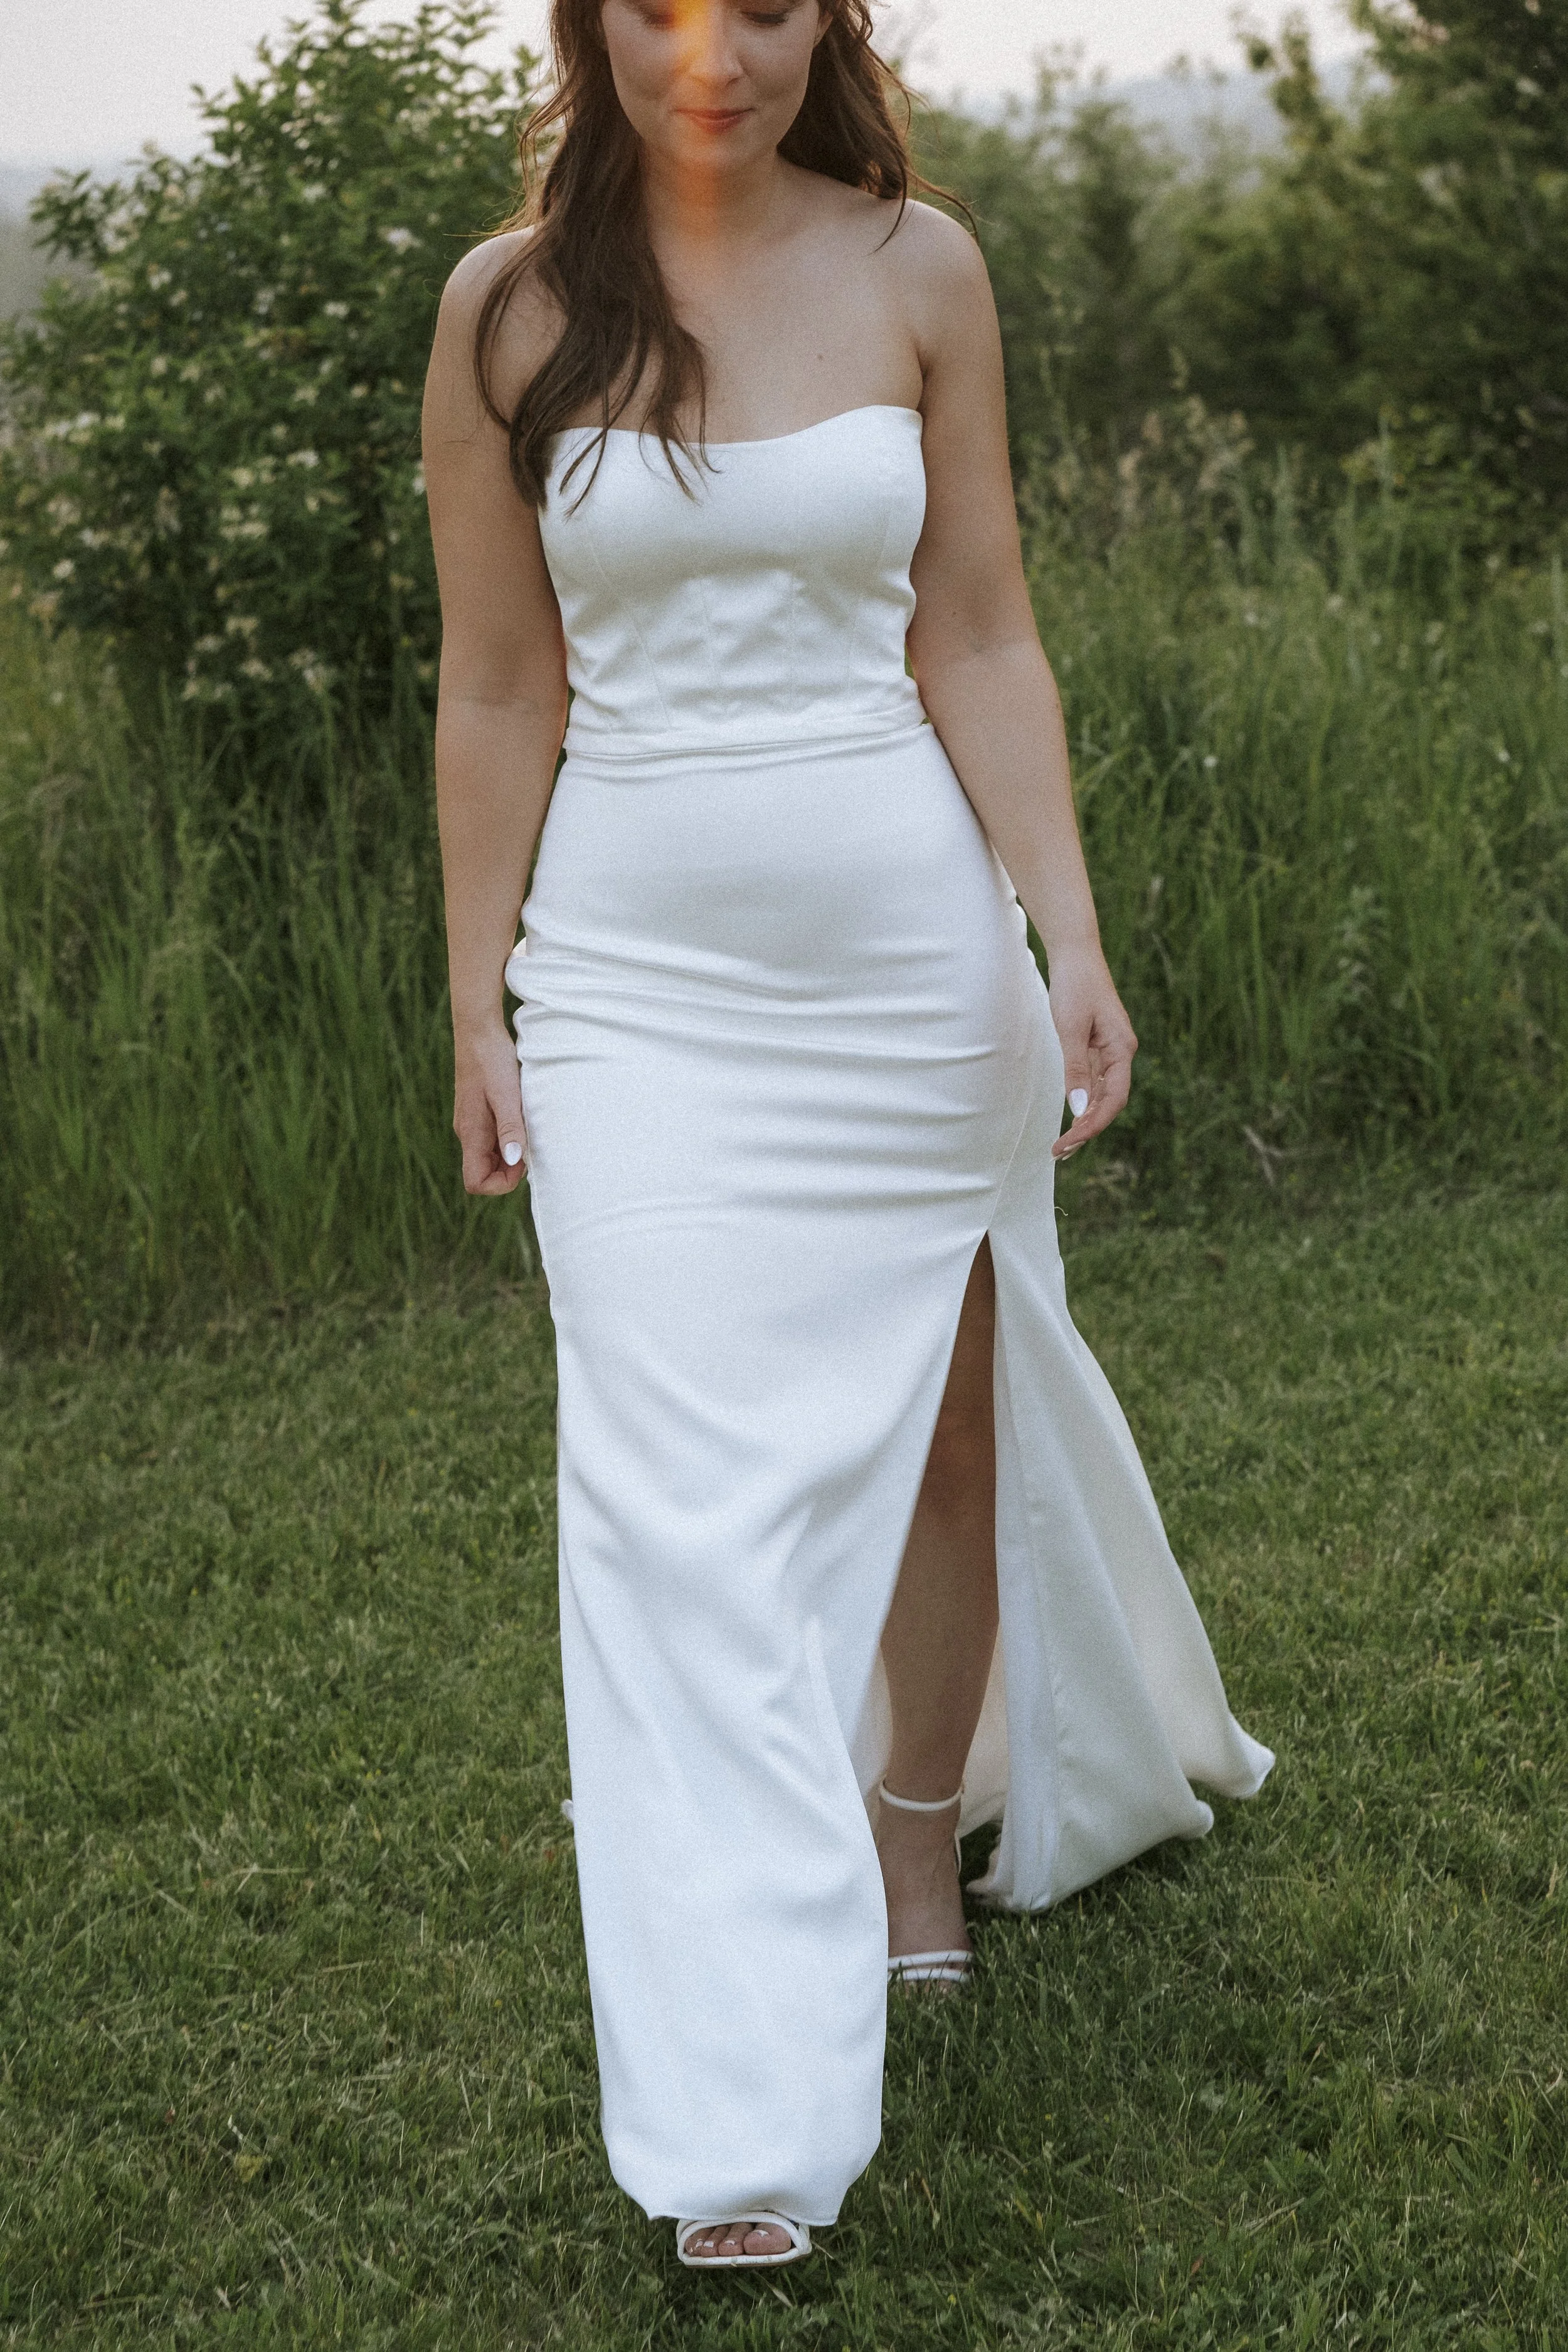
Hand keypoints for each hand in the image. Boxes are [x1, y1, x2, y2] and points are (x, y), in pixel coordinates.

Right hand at [453, 1024, 529, 1194]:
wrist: (478, 1031)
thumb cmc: (492, 1061)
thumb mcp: (506, 1095)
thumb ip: (509, 1129)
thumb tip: (513, 1161)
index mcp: (471, 1134)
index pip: (475, 1182)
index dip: (499, 1184)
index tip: (520, 1162)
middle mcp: (468, 1133)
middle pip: (483, 1172)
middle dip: (509, 1170)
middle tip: (529, 1143)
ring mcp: (472, 1124)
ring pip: (489, 1156)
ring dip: (510, 1152)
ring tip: (526, 1126)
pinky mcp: (478, 1113)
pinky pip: (492, 1138)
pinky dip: (508, 1136)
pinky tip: (521, 1115)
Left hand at [1046, 947, 1136, 1159]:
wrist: (1075, 954)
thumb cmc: (1074, 986)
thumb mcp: (1070, 1029)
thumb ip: (1076, 1069)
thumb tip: (1079, 1108)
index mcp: (1123, 1049)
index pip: (1114, 1100)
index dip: (1093, 1125)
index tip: (1069, 1142)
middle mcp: (1121, 1053)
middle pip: (1109, 1101)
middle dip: (1087, 1129)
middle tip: (1059, 1152)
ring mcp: (1111, 1050)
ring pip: (1102, 1094)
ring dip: (1085, 1119)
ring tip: (1064, 1144)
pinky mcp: (1098, 1045)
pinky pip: (1094, 1081)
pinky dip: (1083, 1100)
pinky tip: (1072, 1116)